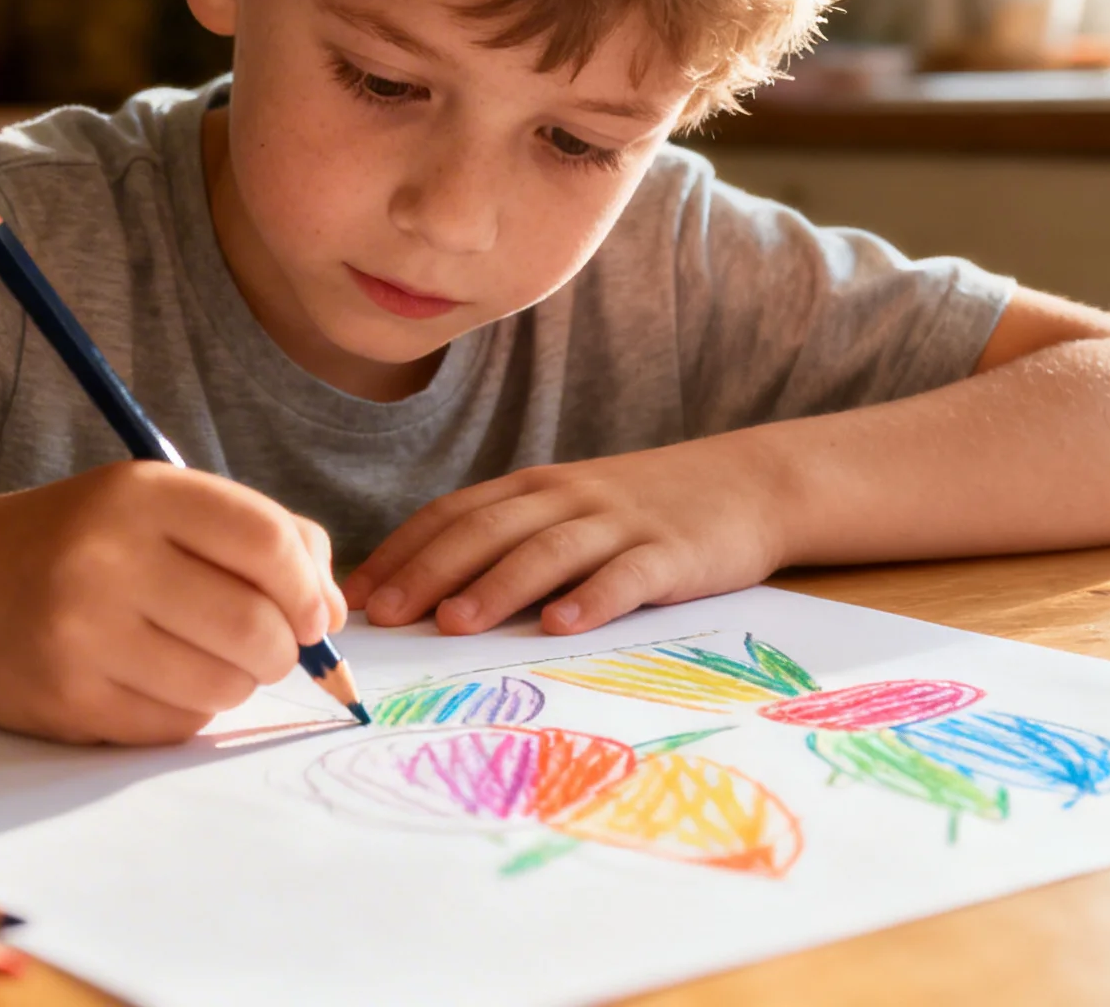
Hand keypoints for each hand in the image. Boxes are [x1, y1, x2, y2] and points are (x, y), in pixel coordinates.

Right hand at [0, 461, 345, 744]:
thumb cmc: (79, 543)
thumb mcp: (158, 505)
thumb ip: (258, 536)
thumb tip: (334, 611)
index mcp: (141, 494)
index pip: (267, 542)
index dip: (310, 587)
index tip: (316, 614)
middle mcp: (107, 558)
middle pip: (256, 626)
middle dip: (282, 650)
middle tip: (266, 649)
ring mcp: (81, 633)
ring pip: (223, 686)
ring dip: (234, 684)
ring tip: (201, 659)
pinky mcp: (66, 699)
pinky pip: (175, 726)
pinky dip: (188, 712)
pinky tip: (156, 682)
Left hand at [343, 436, 787, 636]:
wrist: (750, 483)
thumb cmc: (646, 510)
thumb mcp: (574, 510)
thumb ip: (516, 540)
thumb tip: (436, 595)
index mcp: (537, 488)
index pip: (455, 513)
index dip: (404, 550)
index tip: (359, 593)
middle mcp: (570, 498)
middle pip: (487, 530)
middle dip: (430, 571)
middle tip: (388, 615)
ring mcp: (621, 523)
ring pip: (547, 551)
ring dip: (496, 586)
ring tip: (454, 625)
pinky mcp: (671, 553)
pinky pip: (626, 575)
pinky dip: (591, 598)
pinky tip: (562, 626)